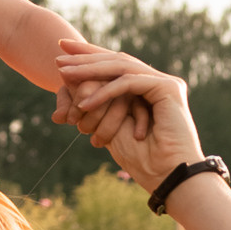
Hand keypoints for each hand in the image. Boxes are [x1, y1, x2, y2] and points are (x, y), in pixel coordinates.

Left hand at [53, 45, 204, 193]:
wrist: (170, 177)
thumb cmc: (144, 161)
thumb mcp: (109, 129)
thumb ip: (96, 108)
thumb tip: (72, 94)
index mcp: (147, 88)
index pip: (115, 67)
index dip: (89, 58)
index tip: (61, 55)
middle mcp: (157, 81)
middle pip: (117, 61)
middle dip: (86, 56)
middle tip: (59, 52)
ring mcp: (165, 82)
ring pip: (122, 68)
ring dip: (90, 69)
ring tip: (63, 72)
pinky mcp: (168, 88)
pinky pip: (129, 84)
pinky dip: (105, 93)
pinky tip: (84, 103)